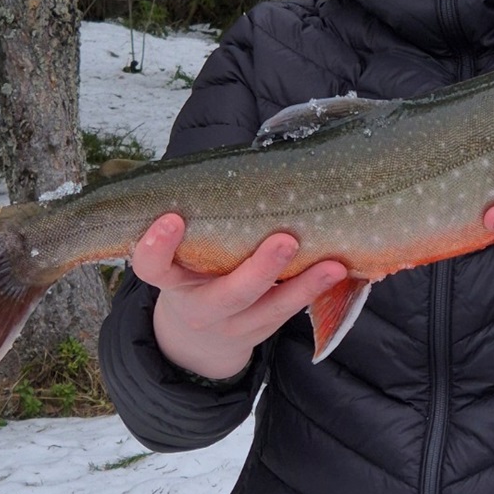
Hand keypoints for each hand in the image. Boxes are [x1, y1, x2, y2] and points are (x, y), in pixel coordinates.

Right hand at [132, 214, 346, 378]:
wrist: (200, 334)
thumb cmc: (196, 268)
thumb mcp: (185, 251)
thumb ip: (201, 219)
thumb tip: (248, 158)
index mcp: (172, 280)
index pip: (152, 267)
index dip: (156, 246)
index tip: (172, 218)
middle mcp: (201, 308)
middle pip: (227, 295)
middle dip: (258, 270)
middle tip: (285, 241)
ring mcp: (235, 324)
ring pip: (271, 309)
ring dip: (304, 285)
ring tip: (333, 265)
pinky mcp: (264, 330)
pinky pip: (292, 313)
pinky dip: (316, 291)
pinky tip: (340, 271)